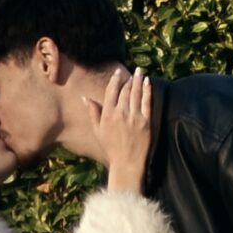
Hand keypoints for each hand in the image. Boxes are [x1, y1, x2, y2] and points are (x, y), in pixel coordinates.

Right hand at [89, 68, 154, 195]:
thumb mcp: (98, 131)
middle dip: (129, 79)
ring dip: (138, 81)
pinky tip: (148, 83)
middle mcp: (121, 113)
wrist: (127, 162)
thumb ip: (93, 112)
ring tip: (140, 71)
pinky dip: (147, 91)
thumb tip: (85, 98)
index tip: (118, 73)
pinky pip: (147, 102)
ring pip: (136, 94)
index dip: (115, 80)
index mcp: (108, 115)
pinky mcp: (145, 121)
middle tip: (133, 70)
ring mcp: (134, 117)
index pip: (111, 92)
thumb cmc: (111, 148)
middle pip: (125, 91)